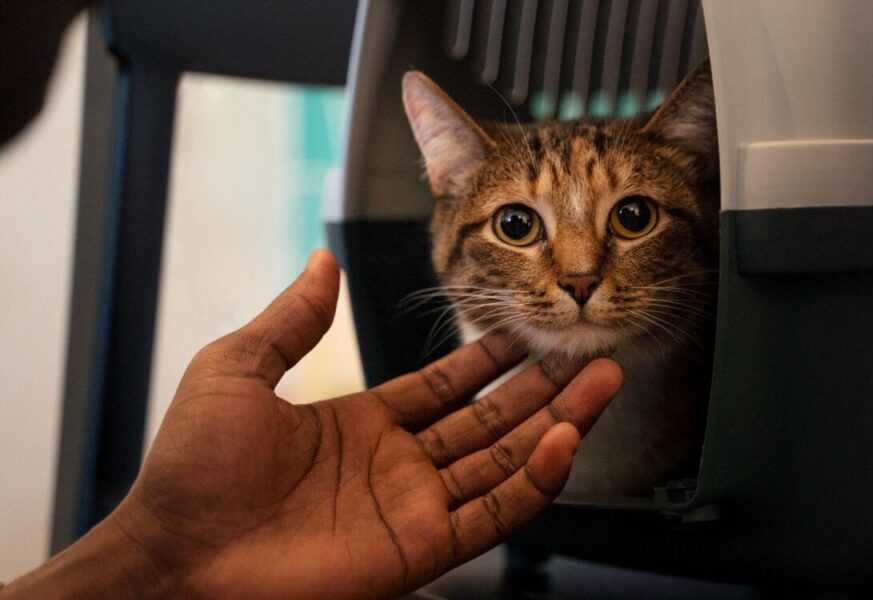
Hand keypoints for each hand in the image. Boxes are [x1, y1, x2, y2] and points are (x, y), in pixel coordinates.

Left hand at [1, 250, 620, 599]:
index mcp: (362, 424)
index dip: (488, 360)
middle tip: (589, 351)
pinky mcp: (420, 548)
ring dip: (558, 424)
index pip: (446, 387)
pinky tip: (564, 443)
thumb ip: (292, 319)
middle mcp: (398, 465)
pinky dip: (534, 482)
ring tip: (601, 384)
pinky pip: (493, 513)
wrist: (176, 554)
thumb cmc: (190, 469)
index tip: (527, 331)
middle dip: (543, 387)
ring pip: (506, 461)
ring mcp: (413, 507)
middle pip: (490, 421)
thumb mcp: (237, 370)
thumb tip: (321, 261)